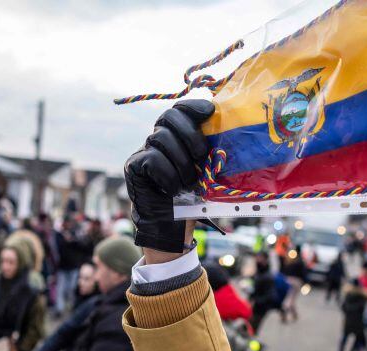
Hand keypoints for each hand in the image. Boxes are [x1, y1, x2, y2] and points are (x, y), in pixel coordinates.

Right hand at [125, 99, 213, 255]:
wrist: (171, 228)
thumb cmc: (192, 199)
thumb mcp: (207, 172)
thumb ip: (212, 152)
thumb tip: (233, 134)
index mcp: (176, 136)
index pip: (180, 109)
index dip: (193, 106)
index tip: (211, 112)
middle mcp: (157, 139)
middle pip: (169, 117)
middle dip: (190, 134)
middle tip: (202, 156)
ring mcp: (143, 151)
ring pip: (161, 138)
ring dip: (182, 162)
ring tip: (189, 183)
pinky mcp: (133, 166)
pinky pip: (152, 160)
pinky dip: (168, 176)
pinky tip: (173, 190)